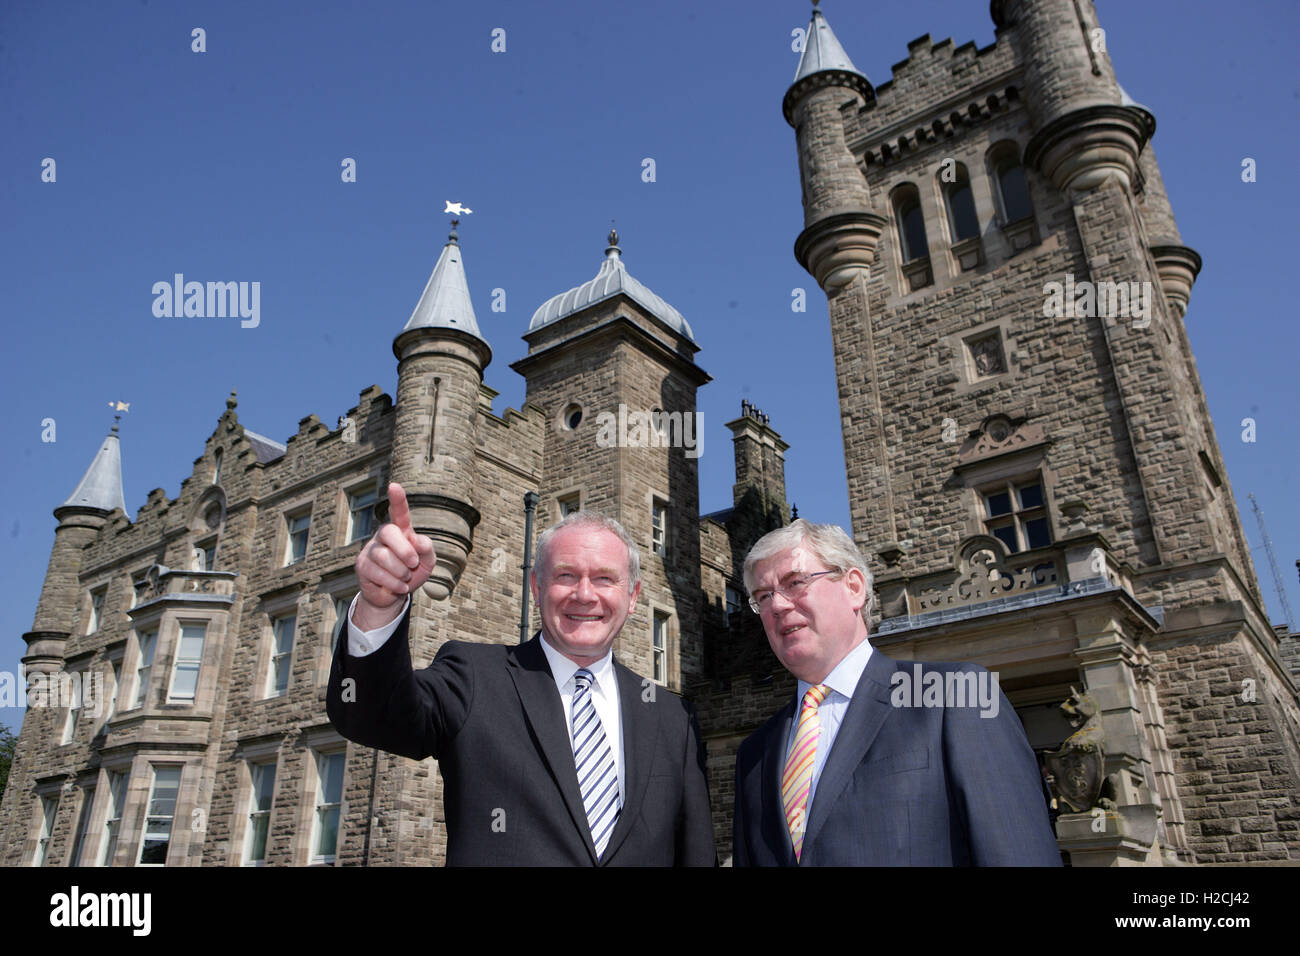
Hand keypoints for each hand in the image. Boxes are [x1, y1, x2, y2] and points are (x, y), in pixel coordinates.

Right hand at [353, 482, 436, 628]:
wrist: (395, 595)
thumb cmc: (412, 572)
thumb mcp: (428, 561)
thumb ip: (426, 548)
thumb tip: (416, 540)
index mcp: (401, 530)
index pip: (399, 512)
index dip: (397, 500)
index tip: (394, 486)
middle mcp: (383, 536)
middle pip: (389, 532)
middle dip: (405, 550)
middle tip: (413, 563)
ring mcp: (370, 550)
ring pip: (383, 556)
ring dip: (401, 572)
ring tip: (405, 577)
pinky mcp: (362, 566)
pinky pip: (378, 573)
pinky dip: (394, 583)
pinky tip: (398, 586)